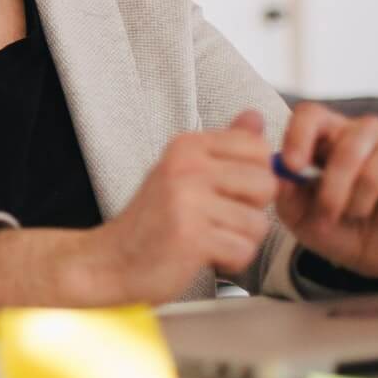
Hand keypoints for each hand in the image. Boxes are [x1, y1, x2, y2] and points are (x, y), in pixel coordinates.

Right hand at [84, 110, 278, 303]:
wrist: (111, 261)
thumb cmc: (153, 220)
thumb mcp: (184, 172)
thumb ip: (224, 146)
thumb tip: (254, 115)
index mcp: (187, 146)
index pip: (257, 147)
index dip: (255, 175)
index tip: (226, 190)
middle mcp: (186, 167)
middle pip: (266, 184)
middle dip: (250, 210)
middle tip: (215, 219)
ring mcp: (187, 201)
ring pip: (258, 223)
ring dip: (239, 240)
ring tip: (207, 238)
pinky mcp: (191, 237)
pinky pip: (243, 250)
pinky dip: (230, 262)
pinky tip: (204, 255)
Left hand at [274, 103, 377, 279]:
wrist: (370, 254)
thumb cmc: (330, 224)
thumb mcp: (297, 215)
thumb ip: (285, 192)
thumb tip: (282, 172)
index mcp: (326, 135)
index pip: (311, 114)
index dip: (300, 135)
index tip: (292, 166)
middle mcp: (363, 133)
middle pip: (349, 142)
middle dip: (335, 187)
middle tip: (327, 214)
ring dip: (361, 203)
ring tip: (357, 216)